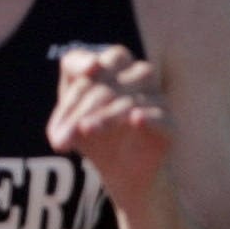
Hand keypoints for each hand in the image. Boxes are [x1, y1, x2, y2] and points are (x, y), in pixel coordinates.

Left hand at [46, 45, 172, 207]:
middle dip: (83, 107)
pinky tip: (136, 119)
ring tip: (86, 130)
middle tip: (60, 136)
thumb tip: (76, 126)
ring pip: (129, 100)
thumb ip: (66, 116)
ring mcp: (155, 98)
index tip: (87, 71)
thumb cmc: (91, 132)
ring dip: (105, 116)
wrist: (120, 167)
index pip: (90, 61)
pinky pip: (160, 115)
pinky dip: (148, 116)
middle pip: (107, 82)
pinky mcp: (169, 123)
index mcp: (108, 67)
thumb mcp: (69, 123)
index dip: (84, 64)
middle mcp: (135, 75)